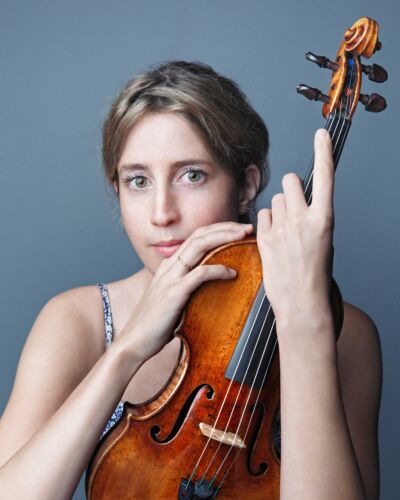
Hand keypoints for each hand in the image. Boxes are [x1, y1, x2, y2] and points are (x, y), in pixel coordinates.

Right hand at [115, 221, 253, 364]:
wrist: (133, 342)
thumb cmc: (155, 323)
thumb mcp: (172, 297)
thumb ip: (186, 286)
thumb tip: (208, 286)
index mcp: (170, 265)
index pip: (196, 237)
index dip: (218, 229)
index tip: (238, 230)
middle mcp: (169, 266)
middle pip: (200, 235)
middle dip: (225, 227)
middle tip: (248, 227)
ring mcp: (170, 278)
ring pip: (199, 246)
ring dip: (225, 238)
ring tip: (244, 237)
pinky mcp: (174, 293)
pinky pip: (199, 274)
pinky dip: (218, 270)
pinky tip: (232, 273)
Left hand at [256, 129, 333, 325]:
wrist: (301, 301)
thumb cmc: (315, 272)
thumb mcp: (324, 240)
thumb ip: (313, 216)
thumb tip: (299, 201)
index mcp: (325, 218)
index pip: (325, 177)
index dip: (323, 152)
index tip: (322, 135)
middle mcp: (304, 219)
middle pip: (290, 182)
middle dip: (291, 189)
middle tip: (293, 208)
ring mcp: (282, 228)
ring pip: (275, 199)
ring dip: (278, 209)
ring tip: (284, 232)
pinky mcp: (265, 237)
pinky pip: (262, 215)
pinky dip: (266, 223)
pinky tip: (273, 239)